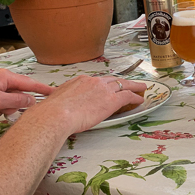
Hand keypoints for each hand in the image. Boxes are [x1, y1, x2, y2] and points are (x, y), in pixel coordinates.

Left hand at [0, 70, 53, 120]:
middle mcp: (0, 80)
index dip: (44, 89)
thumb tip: (31, 100)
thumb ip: (17, 100)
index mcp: (5, 77)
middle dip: (9, 107)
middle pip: (17, 96)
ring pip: (6, 103)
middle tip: (0, 110)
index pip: (30, 83)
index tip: (55, 93)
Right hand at [29, 76, 146, 133]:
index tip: (110, 86)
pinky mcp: (111, 100)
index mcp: (80, 80)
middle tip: (131, 83)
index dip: (106, 84)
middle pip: (113, 79)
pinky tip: (139, 99)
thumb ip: (65, 99)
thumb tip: (62, 105)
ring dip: (134, 86)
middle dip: (122, 81)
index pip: (98, 81)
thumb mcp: (57, 99)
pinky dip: (135, 97)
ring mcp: (104, 90)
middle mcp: (94, 82)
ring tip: (141, 88)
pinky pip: (128, 96)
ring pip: (124, 84)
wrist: (56, 115)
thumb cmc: (52, 111)